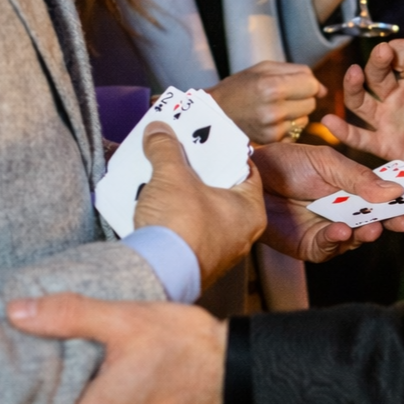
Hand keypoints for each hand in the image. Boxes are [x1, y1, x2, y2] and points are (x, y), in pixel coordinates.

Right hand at [134, 122, 265, 286]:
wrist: (157, 273)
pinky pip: (185, 229)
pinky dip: (172, 214)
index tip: (207, 136)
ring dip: (181, 192)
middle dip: (197, 169)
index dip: (225, 149)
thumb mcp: (173, 176)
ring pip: (201, 209)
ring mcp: (218, 250)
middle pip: (220, 189)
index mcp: (250, 211)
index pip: (245, 169)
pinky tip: (153, 201)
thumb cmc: (182, 226)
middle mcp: (240, 233)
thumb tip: (159, 131)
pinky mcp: (194, 261)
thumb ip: (166, 148)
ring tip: (162, 172)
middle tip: (180, 151)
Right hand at [207, 62, 326, 144]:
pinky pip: (295, 132)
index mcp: (272, 86)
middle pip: (312, 103)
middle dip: (302, 98)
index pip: (312, 84)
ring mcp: (274, 128)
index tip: (294, 83)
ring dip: (296, 113)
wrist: (215, 113)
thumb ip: (297, 72)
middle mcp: (274, 109)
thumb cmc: (240, 86)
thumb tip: (323, 89)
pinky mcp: (272, 141)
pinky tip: (271, 121)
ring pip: (306, 119)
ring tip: (274, 108)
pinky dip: (288, 126)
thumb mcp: (264, 68)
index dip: (306, 83)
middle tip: (282, 95)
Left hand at [253, 142, 403, 261]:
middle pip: (378, 219)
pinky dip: (337, 240)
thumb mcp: (326, 162)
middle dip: (393, 221)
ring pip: (358, 237)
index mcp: (354, 186)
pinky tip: (341, 230)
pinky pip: (330, 248)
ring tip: (372, 226)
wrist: (248, 177)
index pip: (385, 196)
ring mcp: (330, 229)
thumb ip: (358, 178)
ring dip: (368, 232)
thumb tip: (395, 190)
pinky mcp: (311, 246)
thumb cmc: (285, 162)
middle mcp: (346, 210)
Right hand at [322, 40, 403, 182]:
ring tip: (354, 73)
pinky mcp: (385, 144)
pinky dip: (343, 131)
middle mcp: (397, 93)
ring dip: (354, 84)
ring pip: (361, 99)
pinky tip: (330, 122)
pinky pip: (360, 137)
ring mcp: (388, 118)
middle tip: (386, 54)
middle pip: (377, 70)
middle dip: (380, 60)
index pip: (401, 54)